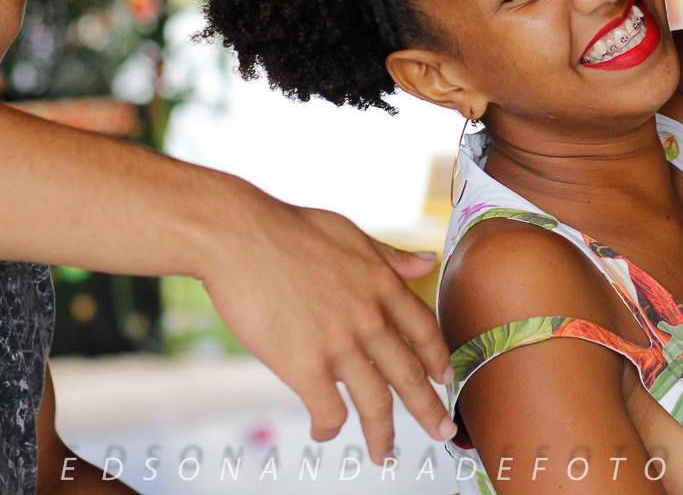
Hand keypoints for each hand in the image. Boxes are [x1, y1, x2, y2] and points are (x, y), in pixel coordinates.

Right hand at [197, 189, 455, 461]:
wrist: (239, 237)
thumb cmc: (287, 229)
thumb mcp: (350, 234)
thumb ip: (390, 256)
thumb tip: (426, 263)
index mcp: (382, 284)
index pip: (424, 331)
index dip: (437, 359)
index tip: (443, 378)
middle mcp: (370, 318)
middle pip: (409, 375)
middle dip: (429, 410)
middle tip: (443, 433)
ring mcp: (340, 345)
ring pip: (376, 404)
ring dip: (383, 435)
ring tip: (383, 454)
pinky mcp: (306, 367)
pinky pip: (330, 412)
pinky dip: (330, 428)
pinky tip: (324, 432)